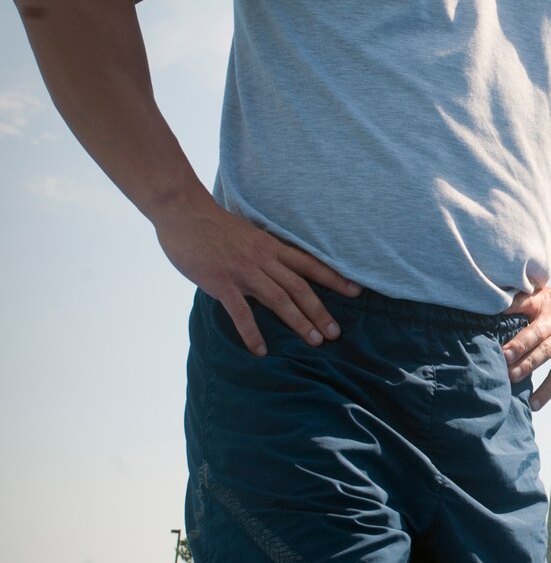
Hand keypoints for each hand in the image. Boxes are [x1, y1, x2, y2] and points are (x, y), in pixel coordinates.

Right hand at [154, 196, 359, 354]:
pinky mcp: (222, 283)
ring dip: (298, 322)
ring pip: (279, 300)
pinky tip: (260, 350)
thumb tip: (274, 268)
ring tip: (314, 342)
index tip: (355, 291)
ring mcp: (243, 271)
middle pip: (299, 288)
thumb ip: (262, 251)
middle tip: (335, 333)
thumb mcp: (247, 233)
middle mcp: (263, 259)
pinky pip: (241, 313)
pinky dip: (252, 334)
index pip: (309, 264)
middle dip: (320, 311)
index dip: (334, 278)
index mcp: (270, 246)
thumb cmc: (212, 224)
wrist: (183, 212)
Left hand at [502, 280, 550, 409]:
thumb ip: (521, 303)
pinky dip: (546, 391)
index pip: (524, 302)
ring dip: (528, 365)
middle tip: (502, 356)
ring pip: (546, 353)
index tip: (494, 313)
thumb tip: (488, 312)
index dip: (510, 307)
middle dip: (518, 344)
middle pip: (535, 332)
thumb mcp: (545, 296)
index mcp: (543, 303)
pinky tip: (533, 404)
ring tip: (511, 377)